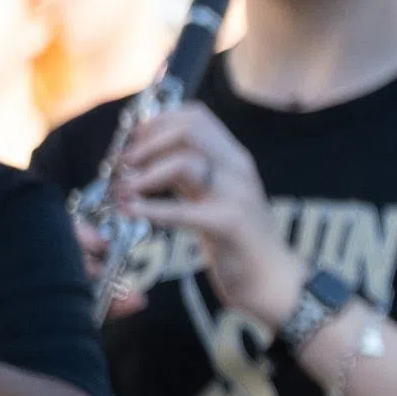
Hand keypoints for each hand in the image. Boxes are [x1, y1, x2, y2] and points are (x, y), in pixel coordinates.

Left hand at [113, 103, 298, 324]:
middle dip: (147, 143)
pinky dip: (152, 209)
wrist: (272, 279)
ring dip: (145, 175)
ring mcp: (237, 195)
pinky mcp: (229, 225)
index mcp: (234, 157)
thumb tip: (143, 153)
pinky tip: (132, 212)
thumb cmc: (237, 240)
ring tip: (124, 191)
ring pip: (185, 162)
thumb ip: (186, 172)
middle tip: (124, 166)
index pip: (195, 116)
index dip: (157, 122)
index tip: (134, 143)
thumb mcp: (213, 194)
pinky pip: (183, 210)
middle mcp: (238, 168)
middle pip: (188, 130)